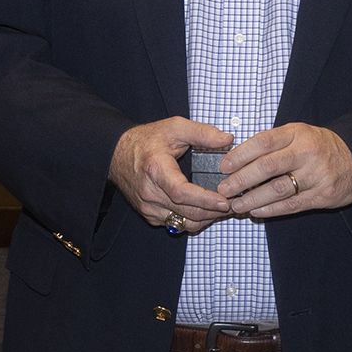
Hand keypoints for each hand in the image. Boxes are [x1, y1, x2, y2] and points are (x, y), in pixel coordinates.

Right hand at [110, 117, 234, 233]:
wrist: (117, 154)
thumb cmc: (146, 140)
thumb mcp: (174, 127)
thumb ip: (202, 132)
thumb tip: (227, 139)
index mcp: (155, 169)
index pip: (181, 192)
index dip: (205, 200)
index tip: (224, 201)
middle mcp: (149, 192)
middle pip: (187, 212)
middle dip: (214, 212)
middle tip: (234, 204)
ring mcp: (148, 207)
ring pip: (184, 223)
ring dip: (206, 219)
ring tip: (224, 209)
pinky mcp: (149, 215)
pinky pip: (176, 224)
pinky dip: (194, 220)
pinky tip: (206, 210)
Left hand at [218, 123, 351, 218]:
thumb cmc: (321, 146)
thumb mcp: (299, 134)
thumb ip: (273, 143)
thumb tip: (238, 158)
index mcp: (297, 133)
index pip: (263, 142)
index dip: (240, 155)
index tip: (224, 166)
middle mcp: (307, 153)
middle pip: (267, 167)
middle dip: (241, 180)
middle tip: (224, 189)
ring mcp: (316, 175)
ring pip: (278, 189)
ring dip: (253, 199)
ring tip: (237, 205)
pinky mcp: (322, 195)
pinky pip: (292, 205)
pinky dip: (271, 210)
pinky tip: (257, 212)